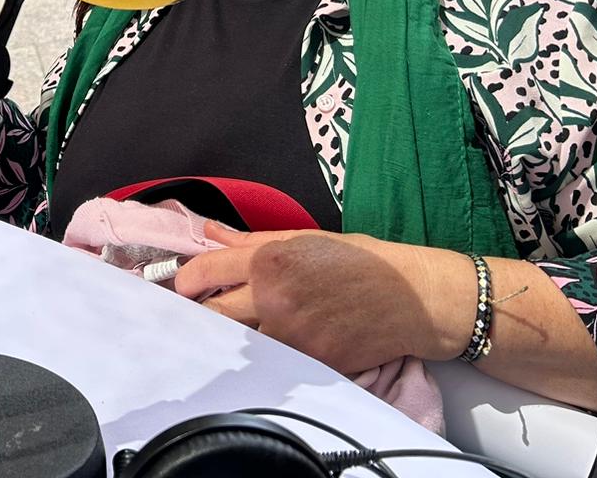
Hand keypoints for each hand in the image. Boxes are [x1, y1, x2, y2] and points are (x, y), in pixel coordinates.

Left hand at [173, 222, 471, 372]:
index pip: (204, 273)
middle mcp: (273, 299)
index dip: (186, 281)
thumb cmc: (360, 261)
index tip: (183, 286)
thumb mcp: (304, 238)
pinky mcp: (310, 363)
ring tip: (245, 324)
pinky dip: (271, 352)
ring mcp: (291, 335)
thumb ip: (251, 240)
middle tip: (204, 310)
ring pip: (242, 341)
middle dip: (204, 312)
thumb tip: (210, 232)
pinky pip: (275, 360)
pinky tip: (279, 340)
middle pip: (214, 315)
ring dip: (238, 333)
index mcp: (269, 261)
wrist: (413, 299)